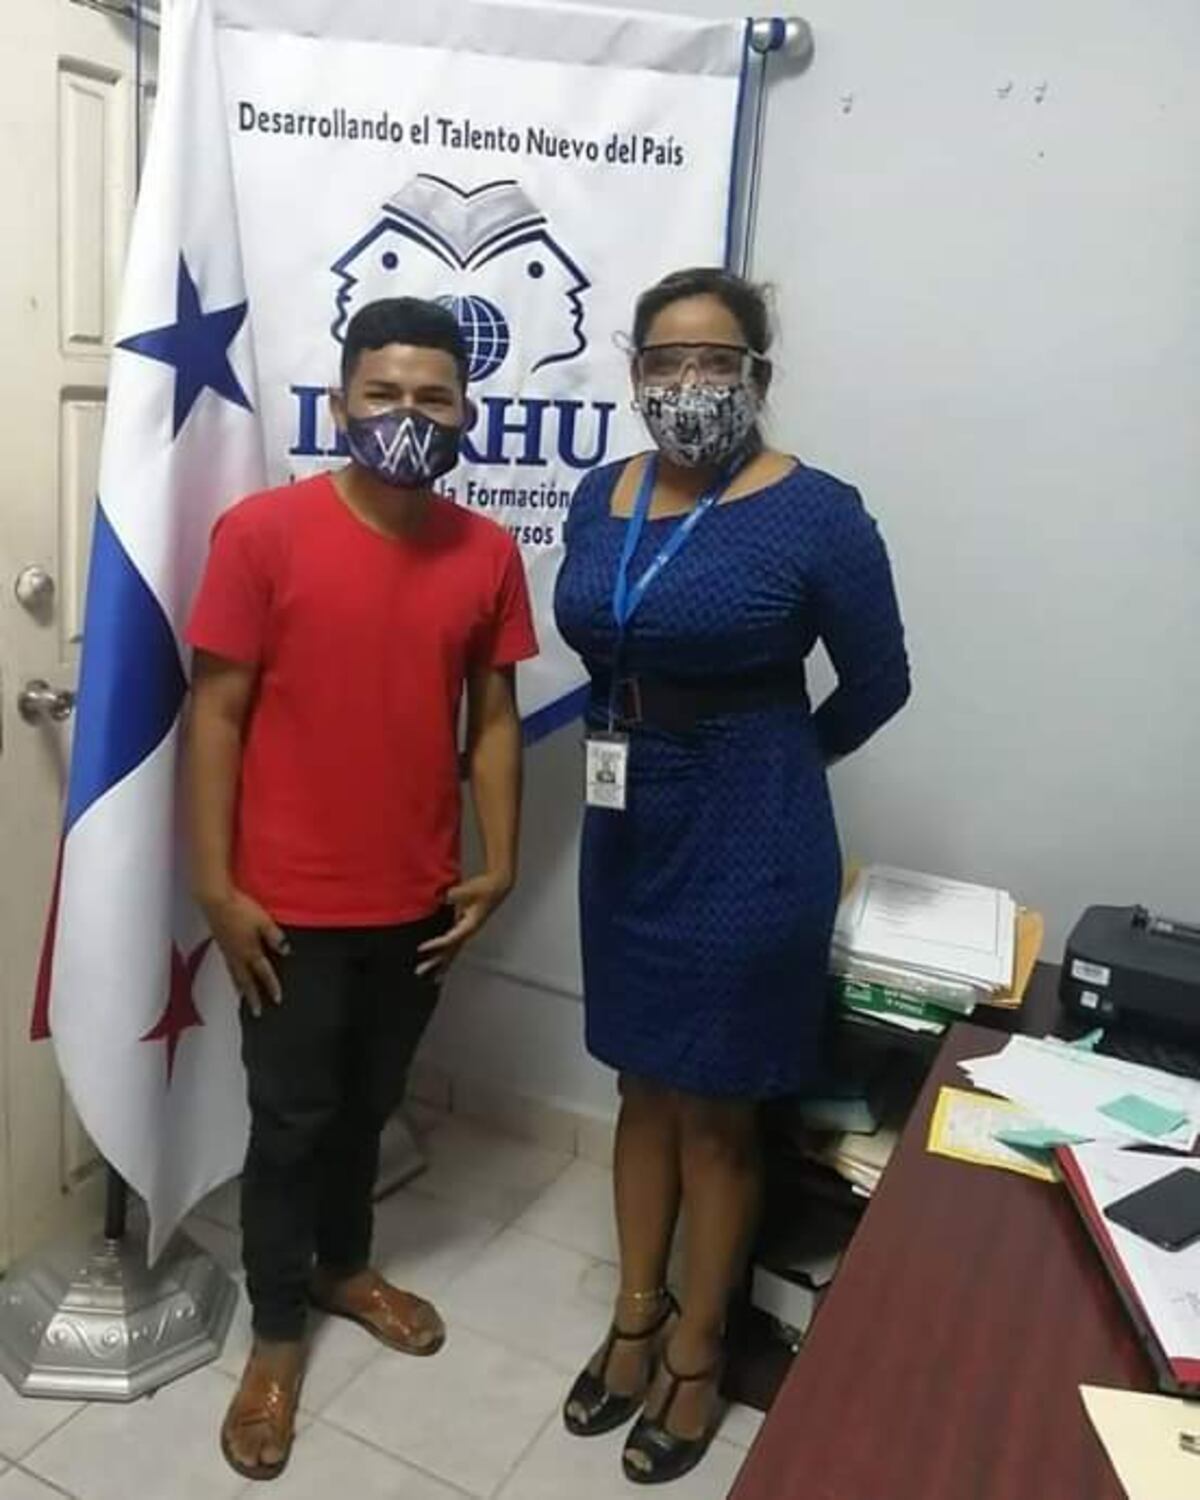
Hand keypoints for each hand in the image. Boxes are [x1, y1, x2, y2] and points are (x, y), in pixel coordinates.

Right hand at [200, 888, 288, 1015]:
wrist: (215, 901)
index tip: (277, 1000)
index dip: (272, 986)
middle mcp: (237, 955)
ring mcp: (227, 950)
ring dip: (240, 988)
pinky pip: (228, 966)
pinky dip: (232, 975)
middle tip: (256, 1012)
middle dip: (252, 997)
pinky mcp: (220, 943)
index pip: (263, 973)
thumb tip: (286, 951)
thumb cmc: (241, 909)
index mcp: (250, 950)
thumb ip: (274, 937)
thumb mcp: (263, 921)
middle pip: (246, 981)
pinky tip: (232, 974)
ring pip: (234, 975)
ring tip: (242, 998)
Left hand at [416, 871, 512, 977]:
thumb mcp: (469, 890)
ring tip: (434, 980)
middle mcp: (468, 933)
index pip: (449, 939)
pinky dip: (447, 957)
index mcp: (469, 925)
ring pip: (453, 953)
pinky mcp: (465, 929)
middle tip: (419, 972)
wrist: (497, 886)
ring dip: (442, 966)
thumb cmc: (484, 888)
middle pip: (450, 952)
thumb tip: (442, 897)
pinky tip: (443, 965)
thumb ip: (455, 894)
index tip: (420, 949)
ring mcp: (467, 933)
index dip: (435, 944)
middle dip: (435, 963)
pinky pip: (455, 946)